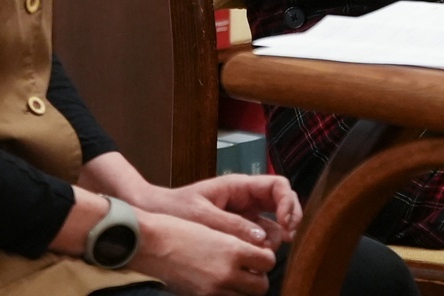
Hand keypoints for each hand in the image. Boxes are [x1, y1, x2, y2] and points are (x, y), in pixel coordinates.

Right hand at [131, 209, 276, 295]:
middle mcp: (226, 273)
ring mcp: (214, 289)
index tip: (259, 253)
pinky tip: (221, 284)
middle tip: (250, 268)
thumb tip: (258, 252)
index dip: (265, 257)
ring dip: (245, 288)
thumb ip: (238, 242)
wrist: (150, 243)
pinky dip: (229, 294)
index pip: (268, 261)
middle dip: (259, 277)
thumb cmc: (179, 228)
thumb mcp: (214, 228)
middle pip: (262, 285)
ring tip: (236, 277)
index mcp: (233, 250)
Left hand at [142, 175, 300, 249]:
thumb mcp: (201, 215)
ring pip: (273, 223)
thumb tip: (261, 240)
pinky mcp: (237, 231)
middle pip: (281, 203)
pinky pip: (258, 237)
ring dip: (277, 237)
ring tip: (268, 253)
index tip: (287, 224)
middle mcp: (245, 198)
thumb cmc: (174, 208)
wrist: (153, 215)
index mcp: (238, 186)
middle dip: (290, 219)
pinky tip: (259, 258)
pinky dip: (264, 247)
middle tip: (288, 240)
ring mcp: (243, 215)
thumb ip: (231, 225)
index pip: (277, 185)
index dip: (288, 202)